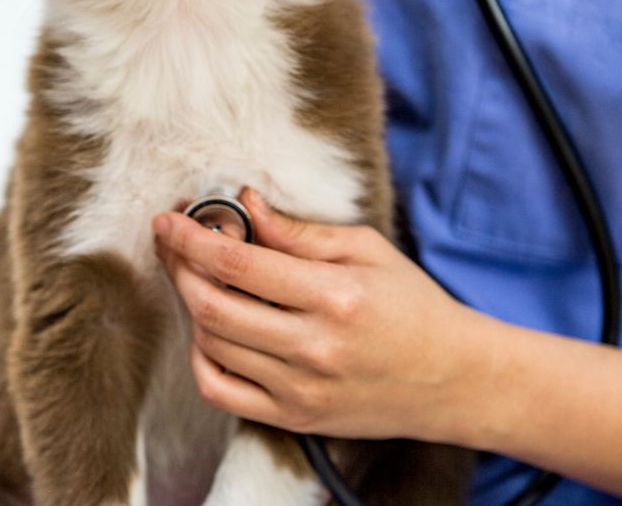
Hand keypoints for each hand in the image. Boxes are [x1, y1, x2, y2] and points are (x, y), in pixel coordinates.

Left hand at [153, 188, 479, 442]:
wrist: (455, 379)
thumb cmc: (413, 305)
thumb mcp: (366, 249)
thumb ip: (299, 231)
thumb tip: (246, 205)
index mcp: (334, 296)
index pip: (238, 263)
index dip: (190, 237)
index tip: (166, 219)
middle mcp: (313, 347)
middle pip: (212, 306)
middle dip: (178, 267)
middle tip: (172, 242)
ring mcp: (301, 389)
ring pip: (211, 344)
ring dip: (190, 305)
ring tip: (198, 277)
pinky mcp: (295, 417)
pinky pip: (221, 392)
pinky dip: (201, 357)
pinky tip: (210, 329)